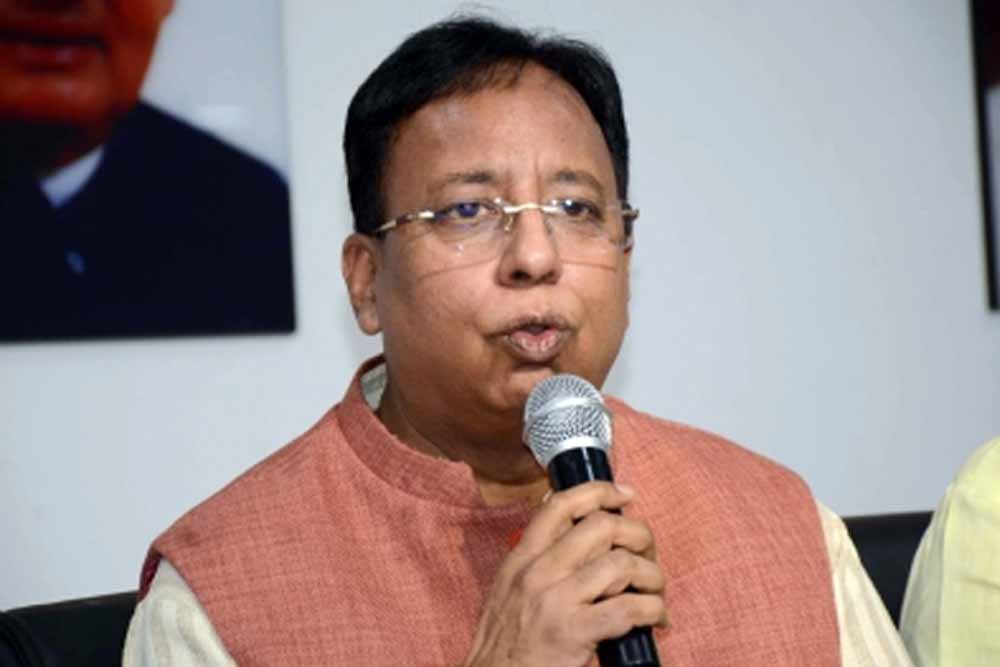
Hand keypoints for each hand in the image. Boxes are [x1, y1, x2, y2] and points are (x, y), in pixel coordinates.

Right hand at [463, 482, 666, 666]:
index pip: (561, 505)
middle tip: (648, 553)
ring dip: (651, 576)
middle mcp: (537, 572)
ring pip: (621, 564)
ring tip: (655, 591)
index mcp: (521, 557)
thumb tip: (573, 525)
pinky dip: (652, 610)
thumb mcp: (510, 587)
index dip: (600, 492)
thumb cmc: (506, 642)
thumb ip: (537, 558)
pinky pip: (628, 608)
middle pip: (601, 527)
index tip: (626, 495)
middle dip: (638, 535)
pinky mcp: (572, 632)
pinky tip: (656, 618)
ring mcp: (554, 601)